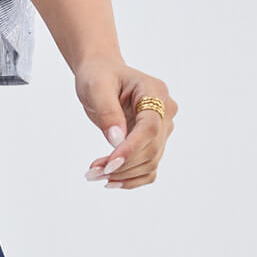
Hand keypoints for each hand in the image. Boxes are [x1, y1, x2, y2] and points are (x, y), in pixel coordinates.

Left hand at [75, 57, 178, 191]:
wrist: (102, 74)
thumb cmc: (98, 76)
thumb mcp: (96, 87)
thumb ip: (108, 111)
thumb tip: (117, 141)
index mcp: (155, 91)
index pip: (150, 127)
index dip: (132, 148)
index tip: (109, 165)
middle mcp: (165, 110)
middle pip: (152, 148)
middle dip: (122, 165)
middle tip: (91, 173)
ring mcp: (163, 127)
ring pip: (151, 162)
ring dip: (123, 174)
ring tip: (93, 175)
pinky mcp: (154, 141)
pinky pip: (149, 167)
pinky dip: (132, 178)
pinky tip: (110, 181)